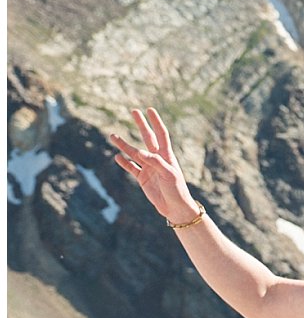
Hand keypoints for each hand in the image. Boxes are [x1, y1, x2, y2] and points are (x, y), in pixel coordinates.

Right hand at [108, 108, 201, 222]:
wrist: (175, 208)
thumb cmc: (176, 190)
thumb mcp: (168, 174)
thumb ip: (155, 162)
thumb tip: (139, 152)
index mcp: (166, 155)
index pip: (161, 134)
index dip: (155, 122)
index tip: (150, 109)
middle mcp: (157, 159)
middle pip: (147, 138)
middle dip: (141, 124)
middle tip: (133, 111)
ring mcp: (149, 168)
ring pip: (134, 153)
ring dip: (124, 144)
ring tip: (112, 135)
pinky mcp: (142, 178)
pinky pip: (131, 168)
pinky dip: (124, 162)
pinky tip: (117, 156)